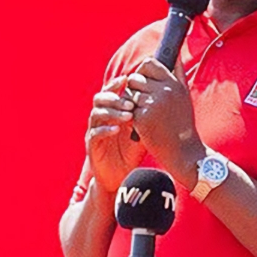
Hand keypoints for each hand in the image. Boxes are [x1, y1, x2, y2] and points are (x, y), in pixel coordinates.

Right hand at [85, 75, 144, 195]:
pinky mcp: (92, 146)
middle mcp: (100, 119)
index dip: (116, 84)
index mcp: (111, 112)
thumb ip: (147, 116)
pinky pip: (94, 134)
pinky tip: (117, 130)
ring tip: (128, 115)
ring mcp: (94, 132)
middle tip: (131, 102)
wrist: (120, 177)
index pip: (110, 91)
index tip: (129, 79)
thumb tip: (164, 99)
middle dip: (114, 97)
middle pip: (100, 99)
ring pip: (96, 114)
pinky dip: (105, 130)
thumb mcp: (142, 132)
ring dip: (112, 112)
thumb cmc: (131, 152)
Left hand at [126, 59, 205, 186]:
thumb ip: (178, 73)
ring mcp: (151, 104)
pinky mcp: (141, 117)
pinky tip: (143, 123)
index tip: (145, 82)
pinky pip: (128, 108)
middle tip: (143, 101)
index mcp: (173, 83)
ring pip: (129, 93)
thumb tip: (176, 53)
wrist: (182, 150)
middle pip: (134, 77)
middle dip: (135, 88)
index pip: (148, 63)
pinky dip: (131, 115)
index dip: (142, 71)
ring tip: (144, 112)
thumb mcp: (184, 95)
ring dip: (131, 102)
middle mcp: (163, 90)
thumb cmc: (182, 122)